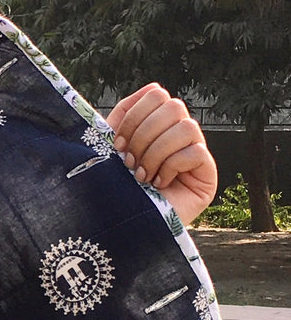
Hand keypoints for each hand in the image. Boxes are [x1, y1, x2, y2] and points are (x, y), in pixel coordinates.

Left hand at [106, 84, 218, 227]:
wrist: (120, 232)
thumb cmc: (114, 192)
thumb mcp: (111, 150)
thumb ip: (125, 116)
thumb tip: (151, 87)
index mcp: (158, 125)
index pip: (157, 94)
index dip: (135, 116)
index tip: (116, 146)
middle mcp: (179, 135)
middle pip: (173, 106)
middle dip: (144, 135)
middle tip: (129, 163)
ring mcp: (196, 154)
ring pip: (187, 127)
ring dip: (156, 153)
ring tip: (142, 177)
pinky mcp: (207, 175)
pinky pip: (195, 152)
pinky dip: (171, 167)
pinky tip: (159, 185)